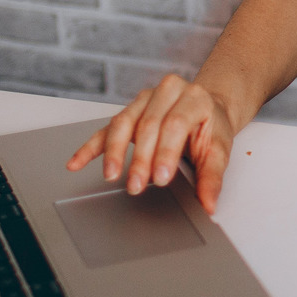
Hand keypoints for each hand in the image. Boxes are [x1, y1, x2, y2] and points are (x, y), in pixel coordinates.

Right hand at [65, 73, 236, 213]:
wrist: (207, 107)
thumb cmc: (212, 127)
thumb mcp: (220, 149)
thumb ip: (212, 177)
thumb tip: (208, 204)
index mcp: (195, 98)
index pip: (175, 124)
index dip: (165, 152)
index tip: (160, 177)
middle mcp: (169, 92)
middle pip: (148, 125)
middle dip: (140, 159)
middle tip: (136, 185)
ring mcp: (146, 99)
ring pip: (124, 123)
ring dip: (114, 152)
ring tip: (111, 175)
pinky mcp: (130, 110)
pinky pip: (107, 128)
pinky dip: (91, 146)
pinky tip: (77, 162)